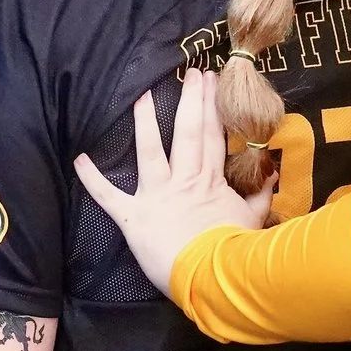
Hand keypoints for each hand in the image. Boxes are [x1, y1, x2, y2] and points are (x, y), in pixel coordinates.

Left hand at [74, 72, 271, 296]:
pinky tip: (79, 159)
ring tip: (140, 95)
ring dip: (145, 122)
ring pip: (149, 150)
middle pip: (187, 133)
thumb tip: (271, 176)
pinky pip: (109, 196)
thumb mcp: (253, 222)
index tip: (212, 81)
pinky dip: (93, 179)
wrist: (214, 277)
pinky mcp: (134, 216)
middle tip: (189, 73)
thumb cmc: (235, 253)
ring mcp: (157, 196)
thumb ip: (259, 197)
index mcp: (211, 182)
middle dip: (189, 101)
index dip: (212, 108)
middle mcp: (183, 181)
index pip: (213, 136)